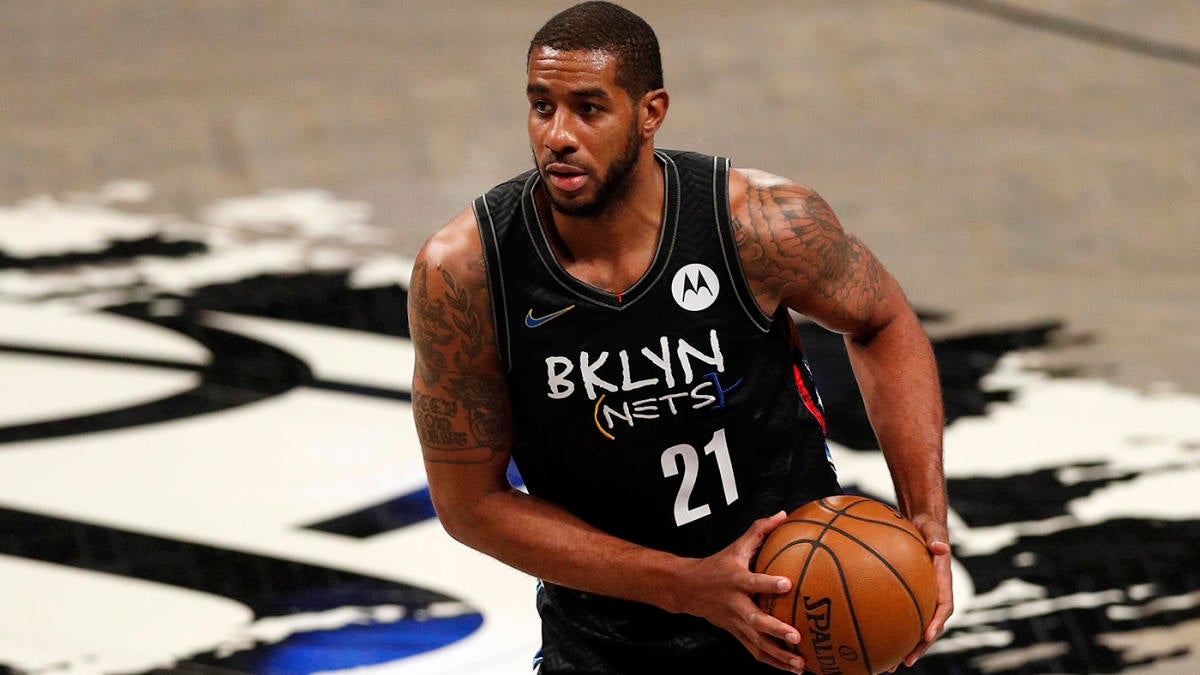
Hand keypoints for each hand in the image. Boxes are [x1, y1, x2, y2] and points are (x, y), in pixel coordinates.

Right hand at [674, 511, 806, 673]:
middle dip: (776, 630)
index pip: (753, 581)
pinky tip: (792, 670)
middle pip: (756, 620)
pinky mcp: (735, 634)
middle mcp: (736, 604)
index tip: (787, 583)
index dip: (769, 583)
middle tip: (796, 637)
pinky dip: (773, 662)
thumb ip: (759, 530)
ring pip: (757, 643)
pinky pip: (755, 651)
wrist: (687, 588)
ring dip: (779, 656)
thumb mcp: (735, 546)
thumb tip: (783, 514)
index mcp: (736, 580)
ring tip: (800, 664)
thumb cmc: (717, 565)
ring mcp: (735, 622)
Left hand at [892, 514, 953, 670]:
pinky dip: (890, 628)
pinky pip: (900, 615)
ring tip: (889, 664)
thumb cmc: (928, 528)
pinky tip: (873, 639)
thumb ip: (936, 539)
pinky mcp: (908, 595)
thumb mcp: (933, 530)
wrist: (922, 525)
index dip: (937, 622)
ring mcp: (922, 597)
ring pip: (915, 626)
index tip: (927, 635)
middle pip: (930, 627)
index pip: (944, 607)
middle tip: (906, 661)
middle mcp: (934, 594)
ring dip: (904, 646)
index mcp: (943, 583)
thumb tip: (940, 547)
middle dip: (920, 646)